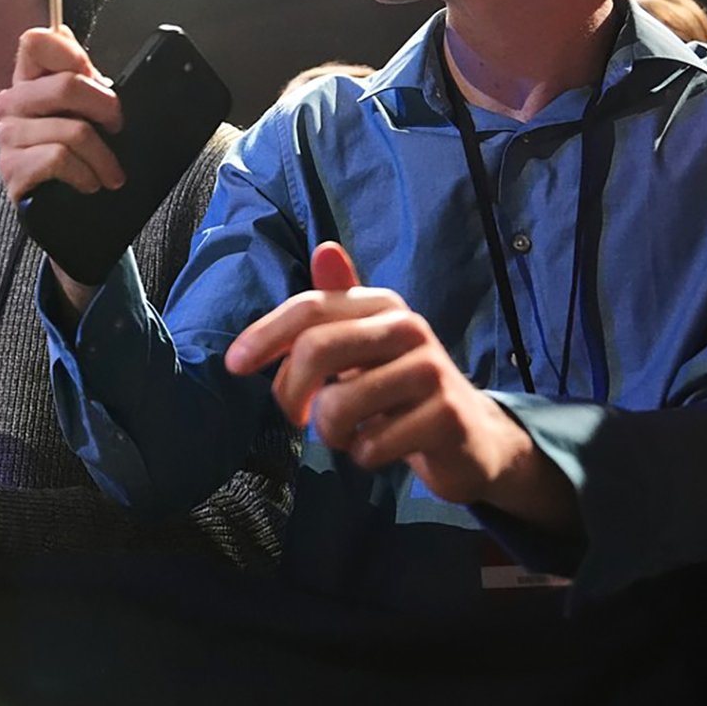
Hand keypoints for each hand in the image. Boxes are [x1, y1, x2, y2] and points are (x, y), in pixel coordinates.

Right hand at [0, 26, 125, 200]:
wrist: (63, 209)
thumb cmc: (75, 153)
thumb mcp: (82, 109)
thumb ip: (77, 73)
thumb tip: (63, 30)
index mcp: (29, 80)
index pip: (36, 41)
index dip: (70, 54)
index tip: (93, 77)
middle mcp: (12, 102)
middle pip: (66, 86)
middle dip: (105, 108)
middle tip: (117, 128)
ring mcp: (8, 136)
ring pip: (72, 131)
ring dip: (103, 157)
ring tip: (109, 172)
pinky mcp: (12, 168)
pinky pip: (59, 159)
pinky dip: (85, 174)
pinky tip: (88, 183)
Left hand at [225, 243, 556, 517]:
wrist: (472, 436)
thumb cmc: (402, 389)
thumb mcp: (367, 344)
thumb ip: (337, 305)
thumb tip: (325, 250)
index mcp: (381, 305)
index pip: (311, 308)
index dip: (266, 334)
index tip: (234, 366)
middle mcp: (408, 328)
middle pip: (318, 350)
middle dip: (290, 392)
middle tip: (294, 417)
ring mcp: (431, 371)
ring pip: (339, 406)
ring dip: (329, 433)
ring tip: (347, 434)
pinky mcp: (446, 416)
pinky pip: (371, 444)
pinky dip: (362, 456)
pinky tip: (378, 450)